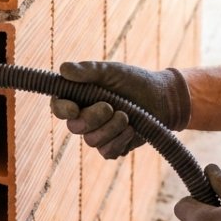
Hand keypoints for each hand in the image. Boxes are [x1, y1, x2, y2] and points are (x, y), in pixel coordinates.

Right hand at [50, 61, 189, 158]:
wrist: (162, 99)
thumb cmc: (134, 81)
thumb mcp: (111, 71)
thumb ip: (88, 70)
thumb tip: (63, 69)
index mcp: (79, 98)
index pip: (59, 107)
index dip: (62, 110)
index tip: (74, 108)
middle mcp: (84, 118)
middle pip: (75, 127)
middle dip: (92, 118)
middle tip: (110, 107)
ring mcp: (98, 134)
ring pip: (91, 141)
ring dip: (111, 128)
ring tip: (127, 116)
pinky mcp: (112, 147)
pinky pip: (107, 152)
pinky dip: (120, 140)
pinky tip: (132, 129)